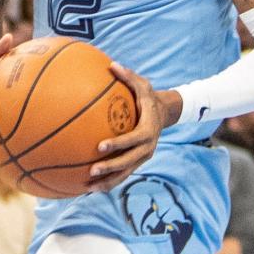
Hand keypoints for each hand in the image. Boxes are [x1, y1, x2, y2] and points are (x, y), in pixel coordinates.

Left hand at [88, 64, 176, 192]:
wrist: (165, 114)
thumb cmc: (149, 98)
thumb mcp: (144, 85)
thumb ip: (129, 76)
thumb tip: (112, 64)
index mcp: (148, 131)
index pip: (132, 140)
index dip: (117, 144)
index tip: (100, 146)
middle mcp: (147, 148)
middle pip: (128, 163)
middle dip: (110, 169)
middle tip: (92, 171)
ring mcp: (142, 158)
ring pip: (125, 174)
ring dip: (108, 182)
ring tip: (88, 189)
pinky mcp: (137, 162)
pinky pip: (122, 175)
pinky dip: (109, 182)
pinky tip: (90, 187)